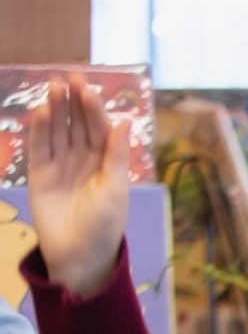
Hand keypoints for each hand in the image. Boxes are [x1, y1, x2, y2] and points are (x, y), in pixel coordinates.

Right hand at [24, 75, 130, 300]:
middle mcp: (82, 158)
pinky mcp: (39, 174)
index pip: (99, 128)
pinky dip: (37, 131)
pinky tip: (38, 113)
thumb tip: (124, 121)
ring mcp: (59, 164)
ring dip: (54, 111)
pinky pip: (38, 148)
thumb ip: (117, 156)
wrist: (79, 254)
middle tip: (70, 78)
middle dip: (73, 102)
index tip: (88, 88)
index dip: (93, 108)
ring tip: (53, 89)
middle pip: (76, 124)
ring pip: (56, 131)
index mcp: (105, 161)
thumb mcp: (116, 189)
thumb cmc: (104, 224)